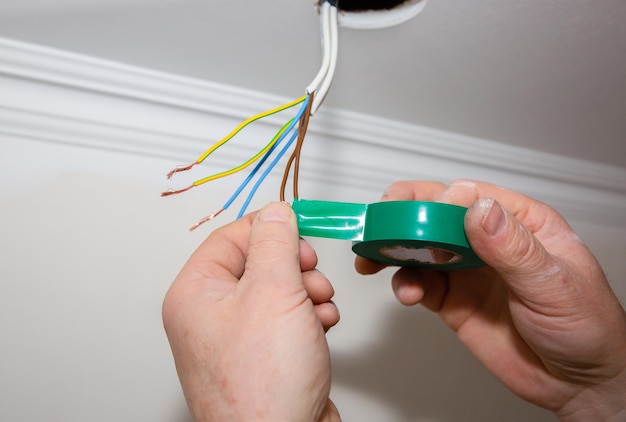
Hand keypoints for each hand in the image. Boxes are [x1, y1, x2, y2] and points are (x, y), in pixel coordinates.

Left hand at [163, 202, 339, 420]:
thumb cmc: (263, 385)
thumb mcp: (273, 291)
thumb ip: (276, 242)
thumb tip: (276, 212)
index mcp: (195, 294)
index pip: (230, 237)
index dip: (268, 228)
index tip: (299, 225)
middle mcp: (210, 317)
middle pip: (258, 263)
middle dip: (294, 265)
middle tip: (309, 274)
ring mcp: (238, 339)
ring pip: (278, 291)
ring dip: (307, 292)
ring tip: (318, 307)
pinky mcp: (264, 357)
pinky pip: (287, 319)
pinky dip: (309, 317)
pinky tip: (321, 327)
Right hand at [356, 180, 625, 420]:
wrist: (577, 383)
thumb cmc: (585, 326)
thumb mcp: (554, 284)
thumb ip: (513, 248)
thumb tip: (478, 210)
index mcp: (520, 223)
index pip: (472, 196)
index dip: (441, 199)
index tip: (423, 213)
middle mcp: (488, 242)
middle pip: (437, 216)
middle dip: (404, 216)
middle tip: (381, 222)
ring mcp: (468, 271)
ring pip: (421, 247)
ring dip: (395, 250)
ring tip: (376, 258)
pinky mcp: (453, 300)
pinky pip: (420, 283)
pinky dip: (404, 284)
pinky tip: (406, 291)